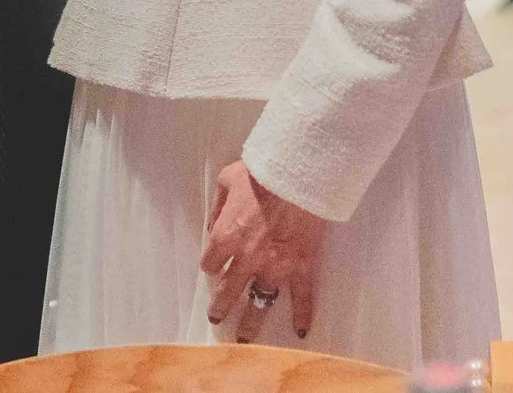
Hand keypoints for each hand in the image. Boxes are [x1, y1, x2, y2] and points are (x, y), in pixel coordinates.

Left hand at [201, 159, 325, 341]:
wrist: (297, 176)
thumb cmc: (261, 174)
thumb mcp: (226, 180)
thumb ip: (218, 205)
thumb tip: (214, 222)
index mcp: (226, 237)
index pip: (211, 261)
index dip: (210, 263)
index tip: (212, 266)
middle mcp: (247, 258)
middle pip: (228, 291)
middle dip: (220, 307)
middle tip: (215, 318)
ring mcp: (276, 266)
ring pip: (260, 301)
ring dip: (252, 321)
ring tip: (245, 339)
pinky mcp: (302, 266)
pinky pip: (302, 297)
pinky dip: (302, 315)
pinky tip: (300, 331)